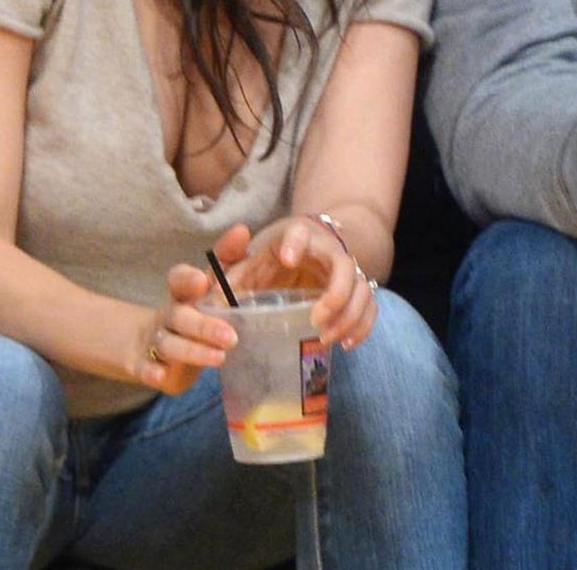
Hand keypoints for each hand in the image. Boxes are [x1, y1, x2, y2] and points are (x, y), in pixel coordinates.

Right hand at [138, 225, 251, 393]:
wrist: (152, 344)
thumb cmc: (195, 310)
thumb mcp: (211, 287)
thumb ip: (228, 260)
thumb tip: (242, 229)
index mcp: (183, 293)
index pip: (179, 280)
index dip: (188, 279)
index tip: (202, 281)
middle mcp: (169, 315)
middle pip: (181, 316)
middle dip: (204, 326)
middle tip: (231, 336)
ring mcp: (156, 341)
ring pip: (170, 344)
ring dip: (192, 350)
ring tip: (219, 358)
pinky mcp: (149, 366)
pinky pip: (147, 369)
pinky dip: (152, 372)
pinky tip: (161, 377)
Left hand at [220, 215, 378, 350]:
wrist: (303, 250)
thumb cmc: (268, 259)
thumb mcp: (246, 263)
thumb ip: (227, 279)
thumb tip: (206, 301)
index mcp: (295, 237)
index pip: (299, 232)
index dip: (296, 243)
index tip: (287, 259)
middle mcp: (327, 249)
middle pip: (343, 264)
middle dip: (335, 294)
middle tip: (315, 319)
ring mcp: (345, 270)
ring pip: (361, 287)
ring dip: (349, 315)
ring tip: (327, 338)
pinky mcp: (356, 289)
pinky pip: (370, 306)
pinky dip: (364, 325)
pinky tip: (347, 344)